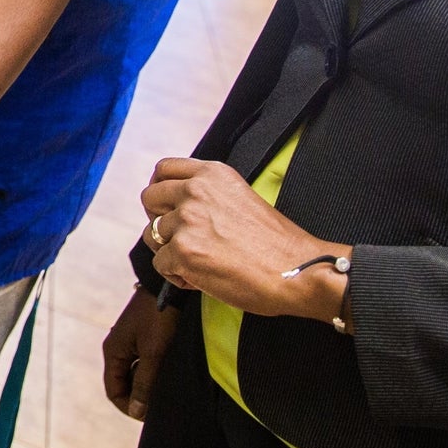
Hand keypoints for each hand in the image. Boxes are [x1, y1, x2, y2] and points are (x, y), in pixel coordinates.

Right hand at [101, 287, 178, 420]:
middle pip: (122, 384)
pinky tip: (164, 372)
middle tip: (158, 404)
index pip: (113, 391)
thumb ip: (144, 383)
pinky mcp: (139, 337)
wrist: (168, 286)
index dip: (128, 407)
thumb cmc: (159, 318)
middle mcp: (116, 348)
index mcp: (112, 352)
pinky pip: (140, 362)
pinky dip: (149, 372)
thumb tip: (136, 411)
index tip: (147, 415)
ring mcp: (127, 342)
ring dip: (145, 384)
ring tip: (163, 389)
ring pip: (132, 373)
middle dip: (137, 397)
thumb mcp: (153, 354)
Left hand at [140, 159, 347, 322]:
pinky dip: (177, 276)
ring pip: (152, 235)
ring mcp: (187, 220)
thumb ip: (209, 195)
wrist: (297, 270)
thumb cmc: (276, 243)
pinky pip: (161, 265)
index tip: (163, 205)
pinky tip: (202, 278)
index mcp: (212, 174)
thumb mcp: (241, 197)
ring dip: (170, 252)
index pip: (164, 169)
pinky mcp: (183, 251)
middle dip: (157, 220)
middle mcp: (195, 191)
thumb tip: (180, 207)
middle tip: (177, 238)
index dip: (160, 188)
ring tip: (199, 263)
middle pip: (149, 198)